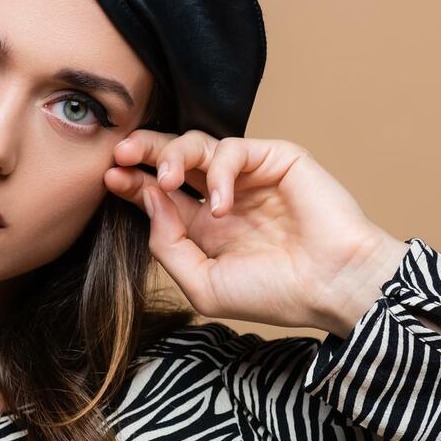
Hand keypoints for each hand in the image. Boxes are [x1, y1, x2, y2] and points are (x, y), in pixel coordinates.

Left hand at [103, 129, 410, 334]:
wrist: (330, 287)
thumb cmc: (274, 295)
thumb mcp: (203, 284)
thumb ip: (167, 244)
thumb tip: (147, 197)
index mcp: (204, 228)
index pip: (159, 195)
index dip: (133, 182)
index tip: (110, 177)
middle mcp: (224, 197)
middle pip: (173, 160)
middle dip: (144, 151)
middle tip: (121, 153)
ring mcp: (249, 177)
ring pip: (198, 144)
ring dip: (173, 155)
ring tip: (165, 180)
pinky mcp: (276, 159)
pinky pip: (234, 149)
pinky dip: (220, 171)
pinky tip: (222, 203)